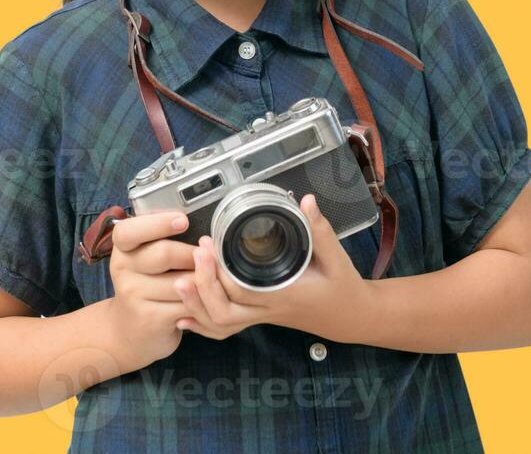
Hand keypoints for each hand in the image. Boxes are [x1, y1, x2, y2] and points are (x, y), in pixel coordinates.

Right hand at [104, 209, 196, 368]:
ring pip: (180, 281)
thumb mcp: (145, 259)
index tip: (184, 220)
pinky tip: (206, 298)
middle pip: (163, 253)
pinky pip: (186, 303)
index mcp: (122, 249)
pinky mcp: (149, 318)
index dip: (157, 223)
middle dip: (193, 254)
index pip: (129, 231)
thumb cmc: (147, 284)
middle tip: (208, 254)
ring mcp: (133, 295)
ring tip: (212, 276)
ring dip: (202, 279)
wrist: (128, 332)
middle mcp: (122, 270)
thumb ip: (161, 238)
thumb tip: (197, 215)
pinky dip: (201, 300)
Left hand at [175, 193, 372, 343]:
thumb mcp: (337, 258)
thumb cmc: (342, 287)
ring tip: (180, 280)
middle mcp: (268, 309)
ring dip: (196, 306)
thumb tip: (306, 202)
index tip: (208, 244)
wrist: (350, 316)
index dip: (220, 272)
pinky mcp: (258, 316)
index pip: (243, 290)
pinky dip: (203, 324)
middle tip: (194, 255)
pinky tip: (185, 315)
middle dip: (202, 286)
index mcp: (285, 294)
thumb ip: (319, 230)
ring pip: (221, 324)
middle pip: (224, 312)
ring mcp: (262, 316)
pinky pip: (225, 328)